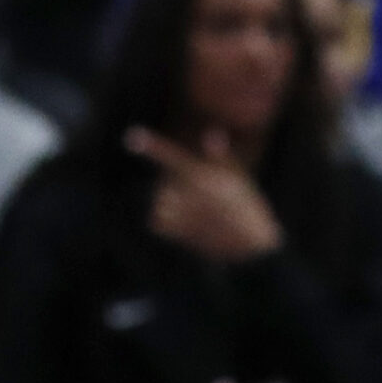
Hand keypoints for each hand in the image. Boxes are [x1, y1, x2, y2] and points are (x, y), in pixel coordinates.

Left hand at [127, 127, 282, 262]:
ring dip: (169, 203)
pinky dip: (164, 221)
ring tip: (192, 210)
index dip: (153, 147)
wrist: (251, 248)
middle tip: (197, 195)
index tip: (131, 136)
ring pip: (160, 201)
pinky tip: (184, 222)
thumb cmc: (246, 209)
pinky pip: (157, 222)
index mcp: (204, 177)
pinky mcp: (180, 234)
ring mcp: (185, 216)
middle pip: (164, 183)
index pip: (173, 158)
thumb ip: (221, 158)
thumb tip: (211, 134)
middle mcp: (192, 195)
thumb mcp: (239, 179)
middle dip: (173, 186)